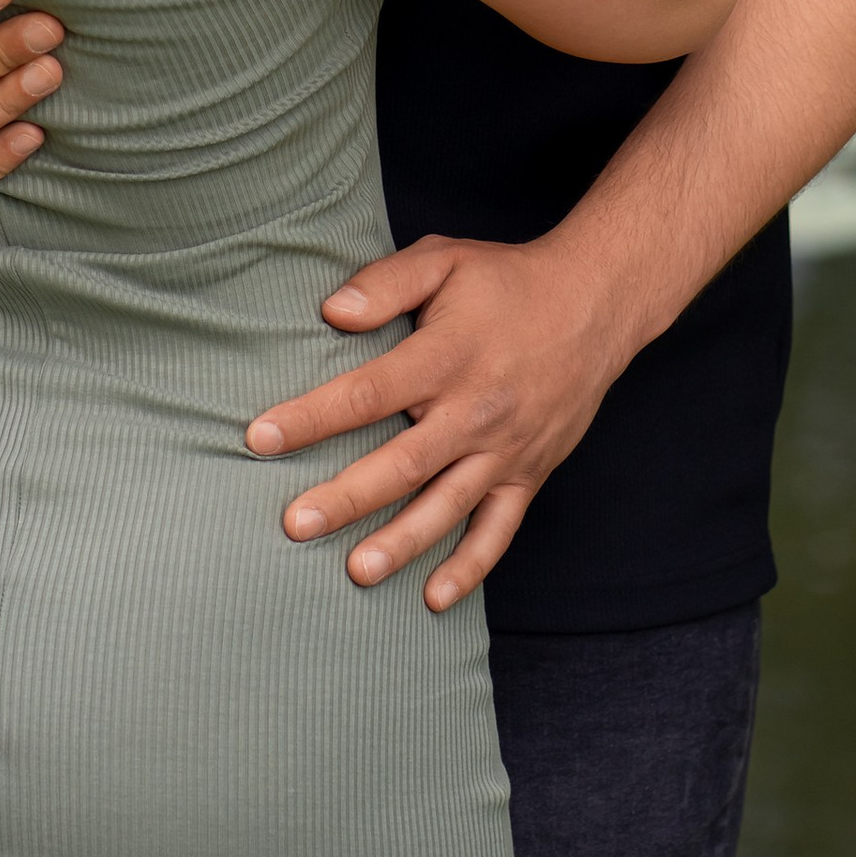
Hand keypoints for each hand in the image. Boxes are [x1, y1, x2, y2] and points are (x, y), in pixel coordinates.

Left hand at [244, 231, 628, 609]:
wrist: (597, 303)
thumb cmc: (507, 280)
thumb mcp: (445, 259)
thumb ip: (385, 284)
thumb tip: (330, 312)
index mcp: (446, 356)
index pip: (368, 392)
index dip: (312, 417)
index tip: (259, 438)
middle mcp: (475, 410)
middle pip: (402, 463)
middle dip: (346, 497)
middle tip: (295, 525)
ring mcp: (505, 448)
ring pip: (447, 506)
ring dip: (402, 542)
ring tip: (356, 572)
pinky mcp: (529, 472)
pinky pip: (499, 528)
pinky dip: (470, 566)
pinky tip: (434, 597)